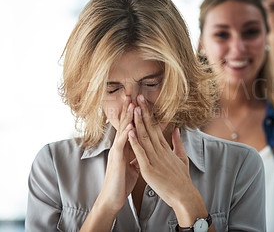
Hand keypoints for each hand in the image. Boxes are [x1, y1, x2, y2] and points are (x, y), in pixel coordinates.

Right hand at [97, 96, 139, 213]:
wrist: (113, 197)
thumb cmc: (122, 181)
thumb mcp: (132, 164)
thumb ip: (135, 154)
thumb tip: (142, 149)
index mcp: (124, 147)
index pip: (128, 126)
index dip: (132, 114)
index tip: (137, 101)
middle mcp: (119, 146)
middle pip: (124, 124)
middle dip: (127, 109)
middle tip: (131, 94)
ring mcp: (116, 151)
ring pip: (121, 130)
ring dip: (126, 117)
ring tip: (131, 104)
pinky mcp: (116, 159)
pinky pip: (121, 144)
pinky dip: (125, 134)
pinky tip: (129, 126)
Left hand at [128, 94, 207, 226]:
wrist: (184, 195)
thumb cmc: (182, 179)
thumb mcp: (182, 158)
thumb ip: (177, 143)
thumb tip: (176, 129)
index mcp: (165, 148)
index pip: (155, 127)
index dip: (149, 114)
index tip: (144, 102)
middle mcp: (160, 151)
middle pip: (150, 128)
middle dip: (143, 112)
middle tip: (138, 97)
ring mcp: (154, 160)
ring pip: (144, 138)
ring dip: (138, 123)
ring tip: (133, 109)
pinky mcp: (149, 170)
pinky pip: (140, 154)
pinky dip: (134, 143)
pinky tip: (130, 132)